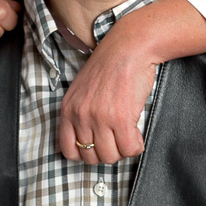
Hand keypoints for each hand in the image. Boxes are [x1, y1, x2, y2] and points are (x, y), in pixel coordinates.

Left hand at [60, 9, 150, 164]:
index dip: (86, 154)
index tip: (99, 146)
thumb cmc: (110, 66)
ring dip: (123, 149)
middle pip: (92, 158)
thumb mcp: (83, 90)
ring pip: (111, 157)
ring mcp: (99, 118)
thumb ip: (81, 114)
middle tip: (118, 138)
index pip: (69, 151)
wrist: (129, 48)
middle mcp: (80, 115)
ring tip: (128, 134)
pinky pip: (129, 149)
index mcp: (68, 109)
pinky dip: (136, 146)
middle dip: (108, 152)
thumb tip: (90, 142)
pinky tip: (137, 133)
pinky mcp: (120, 118)